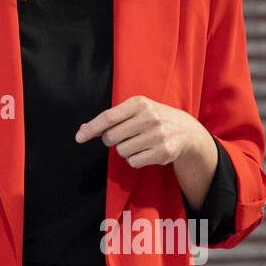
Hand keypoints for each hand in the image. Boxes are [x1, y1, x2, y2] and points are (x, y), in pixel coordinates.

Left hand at [74, 95, 208, 170]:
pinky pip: (133, 162)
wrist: (186, 130)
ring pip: (122, 151)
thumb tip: (83, 130)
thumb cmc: (153, 119)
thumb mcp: (135, 110)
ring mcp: (157, 135)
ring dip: (125, 150)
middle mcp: (149, 117)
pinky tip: (145, 151)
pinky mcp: (163, 152)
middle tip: (123, 136)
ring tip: (138, 143)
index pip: (108, 117)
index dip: (91, 129)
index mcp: (139, 103)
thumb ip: (111, 119)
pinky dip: (134, 160)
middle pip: (112, 137)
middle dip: (111, 140)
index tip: (79, 138)